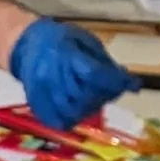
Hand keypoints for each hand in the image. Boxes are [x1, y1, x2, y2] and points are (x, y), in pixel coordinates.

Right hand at [6, 18, 137, 129]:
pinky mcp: (36, 104)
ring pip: (72, 111)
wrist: (26, 43)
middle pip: (85, 95)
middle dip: (104, 94)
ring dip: (90, 107)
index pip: (94, 74)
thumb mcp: (86, 41)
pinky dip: (72, 119)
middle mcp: (51, 74)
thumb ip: (103, 62)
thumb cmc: (61, 39)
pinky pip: (57, 121)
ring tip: (95, 97)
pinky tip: (80, 109)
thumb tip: (123, 80)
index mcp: (64, 53)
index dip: (116, 82)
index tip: (133, 84)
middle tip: (111, 88)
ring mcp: (41, 91)